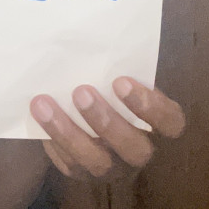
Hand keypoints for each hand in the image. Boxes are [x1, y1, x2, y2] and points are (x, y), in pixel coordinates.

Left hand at [30, 77, 184, 177]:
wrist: (85, 107)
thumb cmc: (109, 84)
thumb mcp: (119, 75)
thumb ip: (117, 67)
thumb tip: (93, 35)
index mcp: (158, 124)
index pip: (170, 123)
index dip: (149, 106)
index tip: (120, 81)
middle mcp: (139, 150)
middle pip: (135, 149)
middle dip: (106, 122)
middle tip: (81, 92)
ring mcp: (113, 167)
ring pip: (97, 163)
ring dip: (69, 133)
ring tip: (43, 104)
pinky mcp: (84, 174)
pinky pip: (70, 165)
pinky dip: (54, 143)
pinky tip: (38, 120)